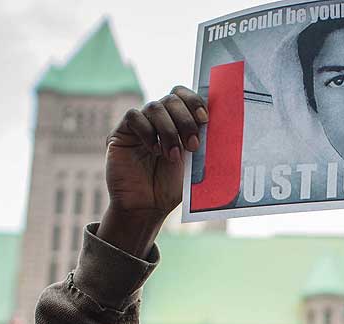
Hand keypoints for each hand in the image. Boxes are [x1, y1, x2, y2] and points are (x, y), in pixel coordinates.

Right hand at [105, 86, 206, 216]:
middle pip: (171, 99)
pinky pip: (134, 117)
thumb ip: (202, 144)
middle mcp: (158, 120)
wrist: (147, 207)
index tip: (205, 119)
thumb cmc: (171, 188)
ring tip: (172, 156)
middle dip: (185, 120)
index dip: (194, 101)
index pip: (183, 95)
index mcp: (176, 123)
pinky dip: (147, 131)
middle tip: (193, 145)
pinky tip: (154, 150)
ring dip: (169, 131)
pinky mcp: (120, 133)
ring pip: (154, 107)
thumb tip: (223, 127)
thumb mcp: (193, 165)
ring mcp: (139, 125)